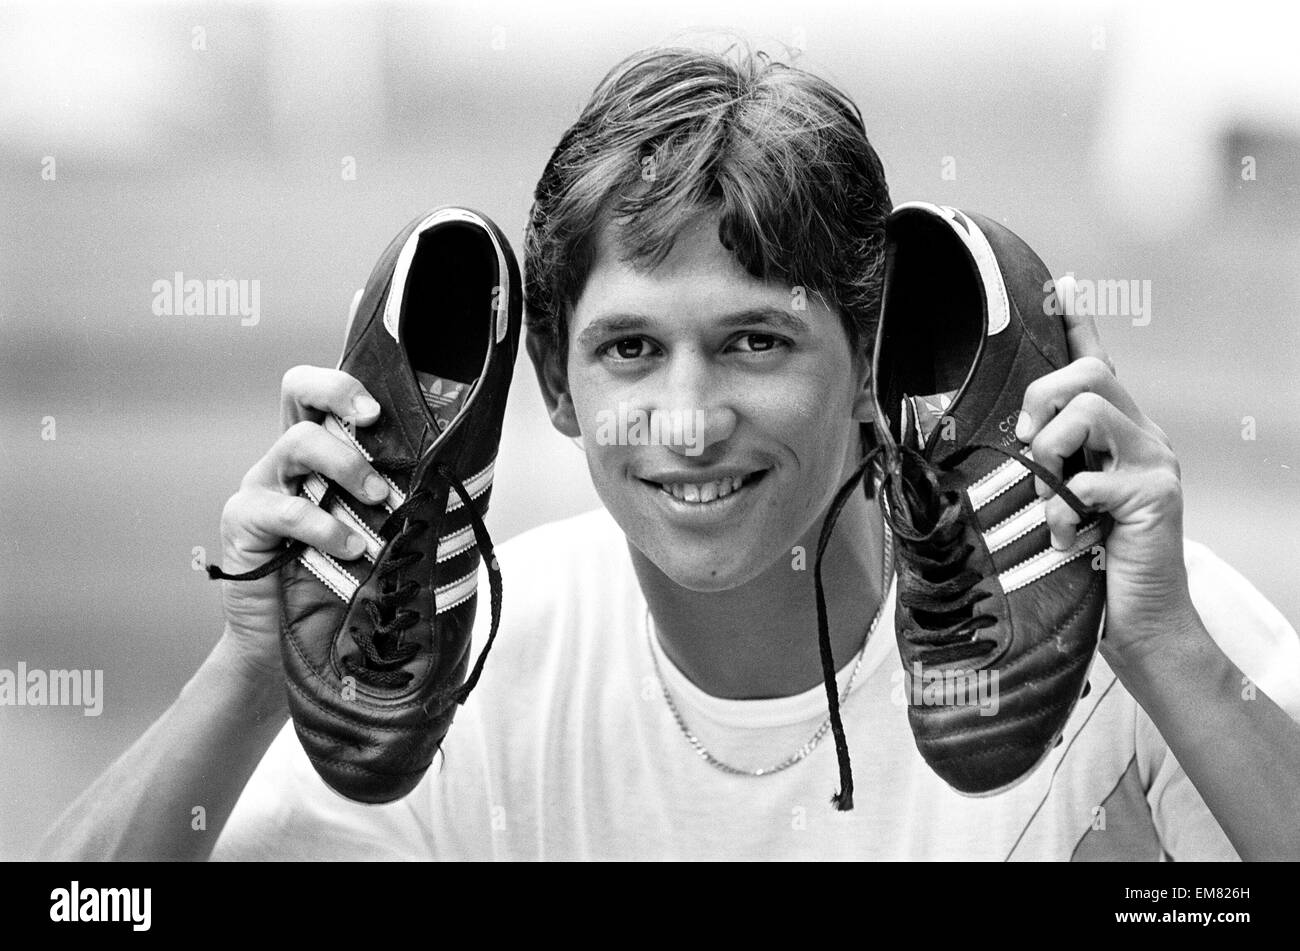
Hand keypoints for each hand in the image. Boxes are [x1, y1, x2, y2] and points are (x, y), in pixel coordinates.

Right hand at [215, 365, 390, 679]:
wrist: (295, 649)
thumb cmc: (347, 587)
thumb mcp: (385, 537)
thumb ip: (409, 504)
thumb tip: (468, 479)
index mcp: (323, 454)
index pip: (323, 393)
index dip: (346, 381)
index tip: (382, 404)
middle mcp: (289, 460)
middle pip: (298, 390)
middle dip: (340, 393)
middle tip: (374, 419)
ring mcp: (264, 487)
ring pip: (297, 443)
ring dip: (346, 464)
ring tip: (379, 498)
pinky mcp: (244, 522)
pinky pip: (286, 509)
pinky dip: (326, 526)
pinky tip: (351, 549)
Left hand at [1014, 276, 1196, 669]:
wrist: (1141, 626)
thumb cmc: (1093, 565)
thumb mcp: (1061, 505)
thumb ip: (1046, 467)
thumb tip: (1007, 442)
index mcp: (1118, 435)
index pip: (1099, 365)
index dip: (1077, 327)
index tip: (1060, 287)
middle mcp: (1144, 437)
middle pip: (1090, 374)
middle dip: (1044, 399)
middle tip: (1030, 447)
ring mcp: (1155, 463)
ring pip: (1089, 409)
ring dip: (1051, 453)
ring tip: (1051, 500)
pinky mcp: (1155, 495)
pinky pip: (1087, 481)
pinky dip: (1064, 515)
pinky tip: (1070, 541)